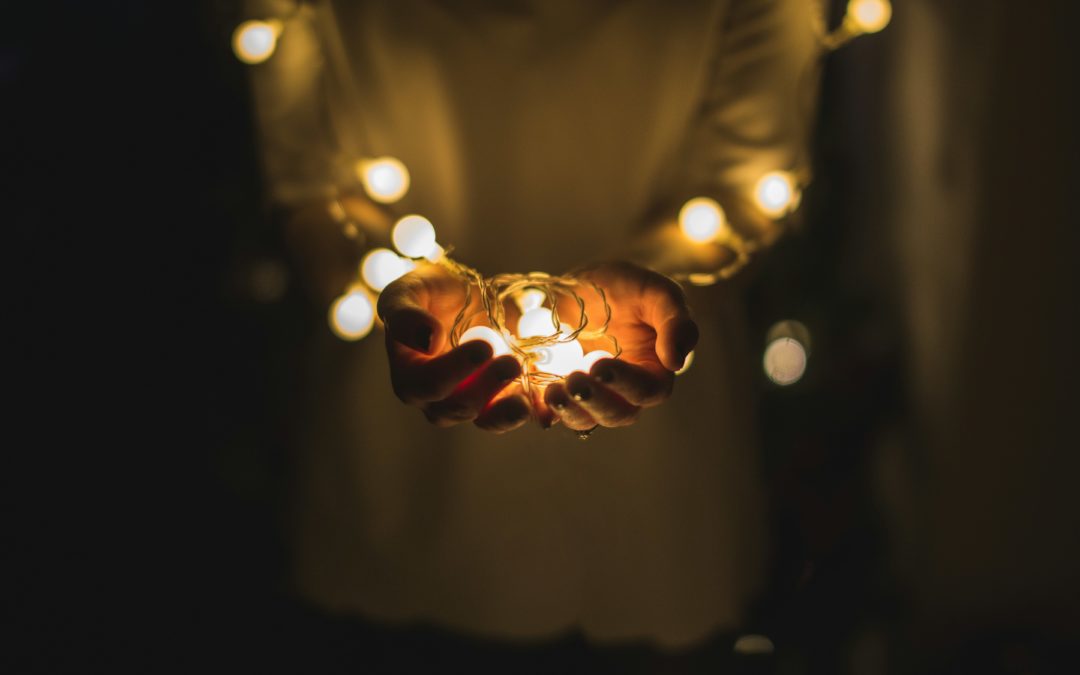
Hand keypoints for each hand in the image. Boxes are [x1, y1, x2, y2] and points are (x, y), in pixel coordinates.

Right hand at [377, 263, 531, 432]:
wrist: (466, 296)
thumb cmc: (430, 293)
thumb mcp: (408, 291)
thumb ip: (405, 315)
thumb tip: (427, 340)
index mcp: (409, 375)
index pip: (425, 385)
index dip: (453, 371)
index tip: (483, 347)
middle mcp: (436, 398)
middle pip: (455, 408)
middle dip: (485, 389)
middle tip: (512, 362)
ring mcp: (470, 402)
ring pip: (485, 420)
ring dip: (506, 411)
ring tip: (525, 399)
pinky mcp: (499, 400)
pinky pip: (513, 415)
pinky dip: (530, 413)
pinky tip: (545, 409)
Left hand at [543, 261, 697, 430]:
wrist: (590, 285)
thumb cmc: (631, 288)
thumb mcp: (658, 293)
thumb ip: (676, 322)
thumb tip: (676, 361)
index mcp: (652, 373)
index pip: (647, 391)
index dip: (627, 384)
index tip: (603, 365)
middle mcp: (622, 392)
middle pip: (615, 413)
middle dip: (594, 402)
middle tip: (575, 382)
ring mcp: (588, 394)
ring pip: (582, 418)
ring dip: (567, 411)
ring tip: (552, 392)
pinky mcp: (558, 389)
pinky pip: (549, 410)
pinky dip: (539, 409)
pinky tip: (529, 398)